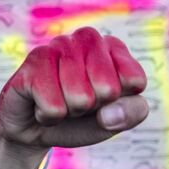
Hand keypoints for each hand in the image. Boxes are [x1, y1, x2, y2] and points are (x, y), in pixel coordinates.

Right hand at [0, 26, 147, 151]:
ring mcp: (58, 46)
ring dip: (68, 112)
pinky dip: (48, 117)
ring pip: (80, 98)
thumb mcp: (113, 120)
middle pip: (108, 89)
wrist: (33, 129)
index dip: (117, 103)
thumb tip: (109, 113)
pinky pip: (54, 107)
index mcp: (113, 47)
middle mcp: (87, 39)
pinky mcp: (34, 62)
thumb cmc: (78, 119)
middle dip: (92, 108)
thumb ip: (131, 113)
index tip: (102, 101)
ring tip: (58, 102)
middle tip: (77, 104)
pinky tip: (39, 104)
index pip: (134, 80)